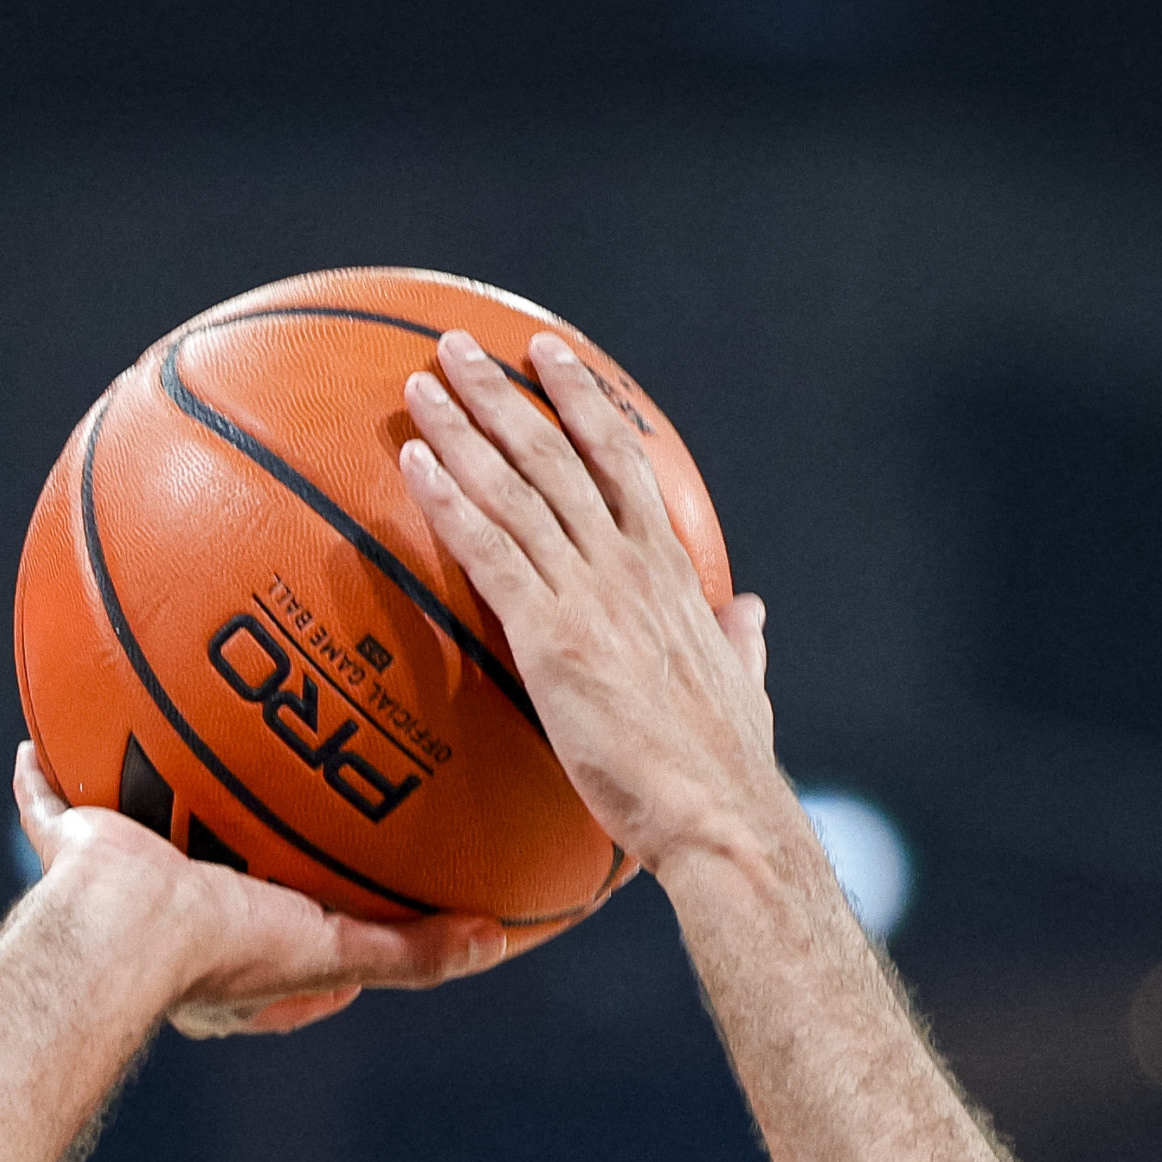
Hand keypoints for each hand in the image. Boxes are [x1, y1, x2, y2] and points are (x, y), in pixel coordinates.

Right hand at [12, 742, 509, 1036]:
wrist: (123, 932)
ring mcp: (114, 884)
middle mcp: (167, 927)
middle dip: (229, 854)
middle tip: (263, 819)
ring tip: (175, 754)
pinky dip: (41, 776)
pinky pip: (49, 802)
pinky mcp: (69, 847)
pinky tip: (39, 739)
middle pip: (205, 883)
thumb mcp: (333, 954)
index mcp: (224, 968)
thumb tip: (496, 938)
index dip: (313, 936)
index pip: (279, 957)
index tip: (345, 906)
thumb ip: (411, 952)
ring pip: (137, 834)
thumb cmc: (221, 953)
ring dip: (149, 802)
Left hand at [393, 330, 789, 879]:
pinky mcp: (552, 637)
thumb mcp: (744, 685)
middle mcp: (629, 564)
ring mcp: (590, 594)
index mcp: (670, 569)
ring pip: (518, 488)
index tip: (549, 357)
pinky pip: (490, 552)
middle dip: (502, 393)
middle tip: (455, 348)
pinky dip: (449, 503)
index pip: (621, 461)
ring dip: (463, 428)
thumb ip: (739, 641)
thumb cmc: (725, 766)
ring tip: (418, 383)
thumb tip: (750, 612)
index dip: (582, 403)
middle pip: (557, 453)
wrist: (719, 812)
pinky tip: (412, 466)